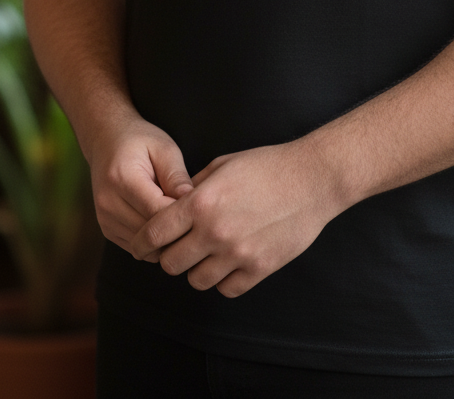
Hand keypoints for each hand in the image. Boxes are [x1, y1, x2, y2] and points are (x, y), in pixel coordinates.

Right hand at [88, 113, 193, 250]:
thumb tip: (192, 203)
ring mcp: (105, 219)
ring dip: (164, 239)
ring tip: (181, 220)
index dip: (182, 215)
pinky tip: (165, 224)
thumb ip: (177, 176)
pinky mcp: (107, 230)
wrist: (106, 141)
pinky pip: (136, 248)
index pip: (157, 211)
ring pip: (143, 246)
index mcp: (122, 179)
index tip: (202, 210)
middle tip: (197, 220)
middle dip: (176, 230)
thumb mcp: (164, 148)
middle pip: (149, 233)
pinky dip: (153, 242)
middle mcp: (108, 203)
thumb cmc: (140, 140)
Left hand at [129, 142, 338, 297]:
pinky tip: (230, 262)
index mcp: (201, 202)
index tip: (141, 245)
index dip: (142, 242)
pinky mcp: (259, 268)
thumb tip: (171, 206)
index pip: (154, 233)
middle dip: (169, 255)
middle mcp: (214, 231)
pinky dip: (224, 279)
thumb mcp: (223, 165)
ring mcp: (238, 253)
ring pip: (196, 280)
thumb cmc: (268, 165)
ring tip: (207, 254)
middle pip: (170, 263)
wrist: (312, 179)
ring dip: (196, 268)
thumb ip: (193, 188)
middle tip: (178, 247)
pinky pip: (227, 288)